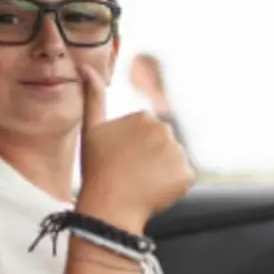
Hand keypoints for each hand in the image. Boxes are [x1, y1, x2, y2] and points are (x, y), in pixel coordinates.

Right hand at [77, 65, 194, 230]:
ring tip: (141, 183)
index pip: (146, 132)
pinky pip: (182, 178)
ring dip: (161, 171)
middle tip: (131, 173)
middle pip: (162, 145)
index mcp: (144, 117)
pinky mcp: (187, 175)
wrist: (109, 207)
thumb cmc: (97, 169)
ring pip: (172, 161)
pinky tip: (154, 191)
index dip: (133, 149)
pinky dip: (172, 187)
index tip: (121, 160)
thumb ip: (93, 97)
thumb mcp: (91, 129)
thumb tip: (86, 66)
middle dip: (150, 158)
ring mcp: (178, 153)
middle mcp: (165, 130)